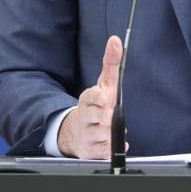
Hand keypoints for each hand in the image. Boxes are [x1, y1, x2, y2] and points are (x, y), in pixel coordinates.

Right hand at [57, 35, 127, 157]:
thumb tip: (115, 40)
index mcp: (87, 99)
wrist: (75, 131)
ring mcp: (85, 134)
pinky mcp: (88, 151)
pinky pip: (105, 151)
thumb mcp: (104, 84)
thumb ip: (111, 63)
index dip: (99, 98)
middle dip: (108, 117)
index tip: (105, 98)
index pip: (91, 96)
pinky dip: (112, 147)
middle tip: (108, 115)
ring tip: (108, 128)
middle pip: (100, 117)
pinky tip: (109, 141)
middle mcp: (84, 116)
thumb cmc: (96, 104)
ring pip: (104, 135)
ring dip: (112, 132)